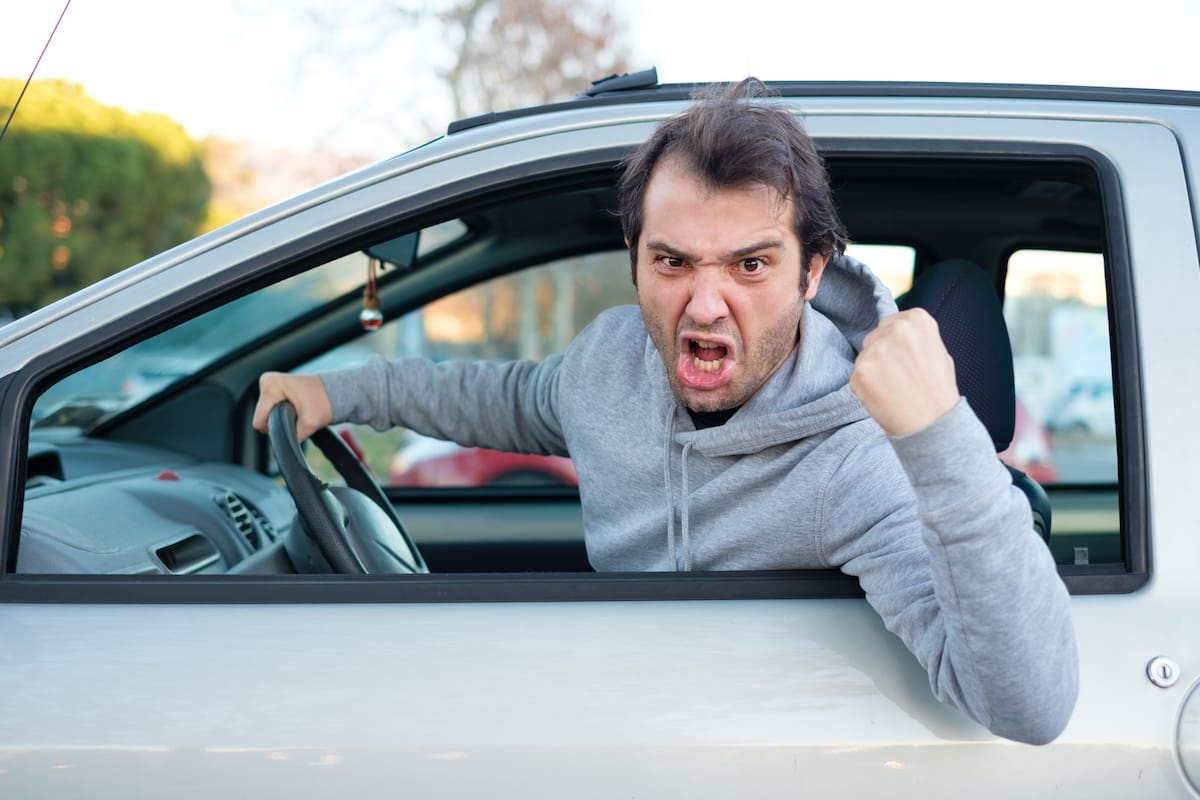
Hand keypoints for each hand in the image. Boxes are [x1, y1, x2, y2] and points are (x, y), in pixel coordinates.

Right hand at [252, 372, 332, 440]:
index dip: (276, 428)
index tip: (294, 422)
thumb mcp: (310, 423)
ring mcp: (269, 383)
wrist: (336, 392)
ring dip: (281, 418)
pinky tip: (295, 409)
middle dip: (279, 422)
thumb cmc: (325, 402)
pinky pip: (271, 409)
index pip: (260, 420)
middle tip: (298, 417)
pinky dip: (282, 413)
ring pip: (266, 414)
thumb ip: (293, 438)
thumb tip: (281, 452)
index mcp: (271, 385)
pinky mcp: (274, 388)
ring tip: (298, 412)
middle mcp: (267, 381)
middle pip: (262, 417)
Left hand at [849, 308, 959, 436]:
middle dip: (881, 355)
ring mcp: (876, 349)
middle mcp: (896, 329)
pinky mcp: (860, 371)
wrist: (933, 424)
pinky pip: (856, 376)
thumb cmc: (938, 391)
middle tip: (898, 377)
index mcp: (917, 319)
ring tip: (893, 388)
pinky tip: (883, 397)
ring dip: (872, 371)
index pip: (890, 323)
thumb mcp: (938, 351)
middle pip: (874, 337)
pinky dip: (865, 388)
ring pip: (864, 357)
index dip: (894, 344)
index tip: (903, 359)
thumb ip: (915, 337)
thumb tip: (894, 332)